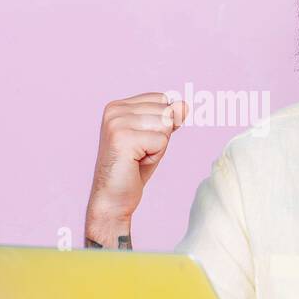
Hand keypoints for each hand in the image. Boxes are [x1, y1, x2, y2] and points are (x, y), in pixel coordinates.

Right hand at [85, 93, 188, 243]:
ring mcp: (117, 122)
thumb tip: (185, 105)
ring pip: (165, 125)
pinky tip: (136, 163)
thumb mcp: (155, 137)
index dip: (161, 124)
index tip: (142, 142)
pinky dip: (155, 156)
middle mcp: (114, 109)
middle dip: (161, 136)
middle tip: (139, 153)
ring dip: (158, 147)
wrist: (113, 199)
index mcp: (118, 105)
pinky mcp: (123, 138)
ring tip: (138, 158)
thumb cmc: (133, 169)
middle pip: (165, 111)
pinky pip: (161, 141)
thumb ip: (169, 118)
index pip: (161, 99)